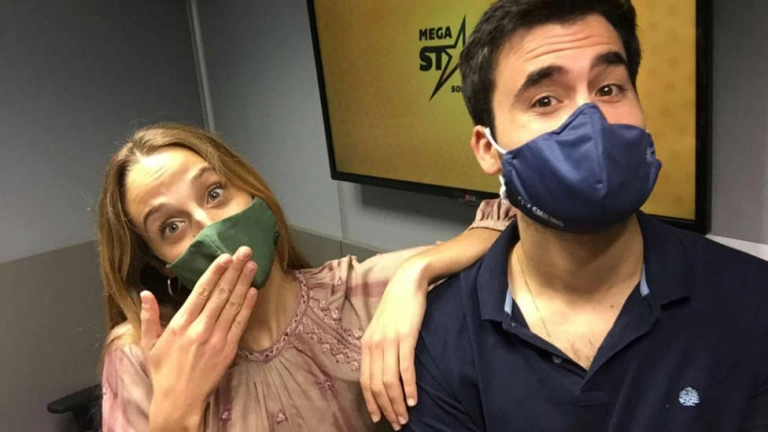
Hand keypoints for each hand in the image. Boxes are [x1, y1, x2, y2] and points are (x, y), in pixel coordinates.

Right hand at [141, 247, 257, 430]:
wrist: (179, 400)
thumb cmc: (163, 371)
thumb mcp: (149, 344)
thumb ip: (150, 317)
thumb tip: (145, 293)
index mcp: (180, 324)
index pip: (201, 291)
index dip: (215, 272)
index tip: (224, 257)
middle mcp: (200, 328)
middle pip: (221, 293)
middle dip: (234, 270)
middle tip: (245, 251)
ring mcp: (217, 338)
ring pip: (233, 304)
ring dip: (244, 282)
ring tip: (252, 265)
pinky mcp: (229, 349)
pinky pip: (240, 323)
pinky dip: (248, 305)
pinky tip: (253, 291)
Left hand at [361, 257, 427, 429]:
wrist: (408, 282)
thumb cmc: (398, 305)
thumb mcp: (382, 327)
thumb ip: (380, 347)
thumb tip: (384, 370)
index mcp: (366, 344)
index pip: (365, 381)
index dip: (371, 402)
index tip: (378, 417)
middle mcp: (374, 345)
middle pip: (376, 385)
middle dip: (386, 407)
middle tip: (397, 422)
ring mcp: (389, 341)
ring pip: (389, 381)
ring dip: (398, 402)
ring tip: (405, 416)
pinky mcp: (405, 337)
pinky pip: (405, 369)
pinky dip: (409, 387)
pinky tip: (414, 399)